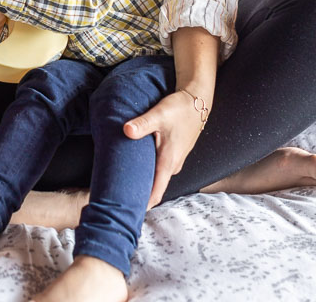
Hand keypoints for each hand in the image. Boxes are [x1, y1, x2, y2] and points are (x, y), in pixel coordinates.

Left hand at [122, 89, 208, 207]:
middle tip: (118, 201)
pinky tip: (137, 171)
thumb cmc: (180, 109)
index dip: (143, 205)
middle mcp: (173, 165)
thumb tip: (126, 130)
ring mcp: (175, 161)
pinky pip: (159, 170)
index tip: (129, 214)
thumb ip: (142, 124)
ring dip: (144, 183)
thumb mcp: (159, 114)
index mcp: (169, 161)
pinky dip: (149, 172)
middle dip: (139, 195)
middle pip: (154, 187)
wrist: (198, 101)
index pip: (156, 192)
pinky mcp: (174, 154)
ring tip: (123, 188)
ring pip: (157, 178)